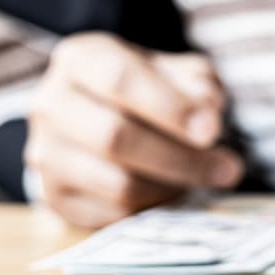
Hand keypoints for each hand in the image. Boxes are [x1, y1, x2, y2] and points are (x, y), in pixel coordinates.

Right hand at [25, 32, 243, 228]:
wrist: (99, 120)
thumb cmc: (147, 91)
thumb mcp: (176, 72)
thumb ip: (196, 83)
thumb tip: (207, 112)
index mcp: (80, 59)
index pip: (119, 79)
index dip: (169, 107)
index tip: (213, 130)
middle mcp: (52, 104)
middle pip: (115, 136)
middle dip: (181, 158)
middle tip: (228, 170)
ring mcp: (46, 154)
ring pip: (117, 183)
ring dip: (174, 187)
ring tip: (205, 179)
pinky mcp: (56, 198)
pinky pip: (114, 215)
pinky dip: (154, 208)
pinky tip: (174, 191)